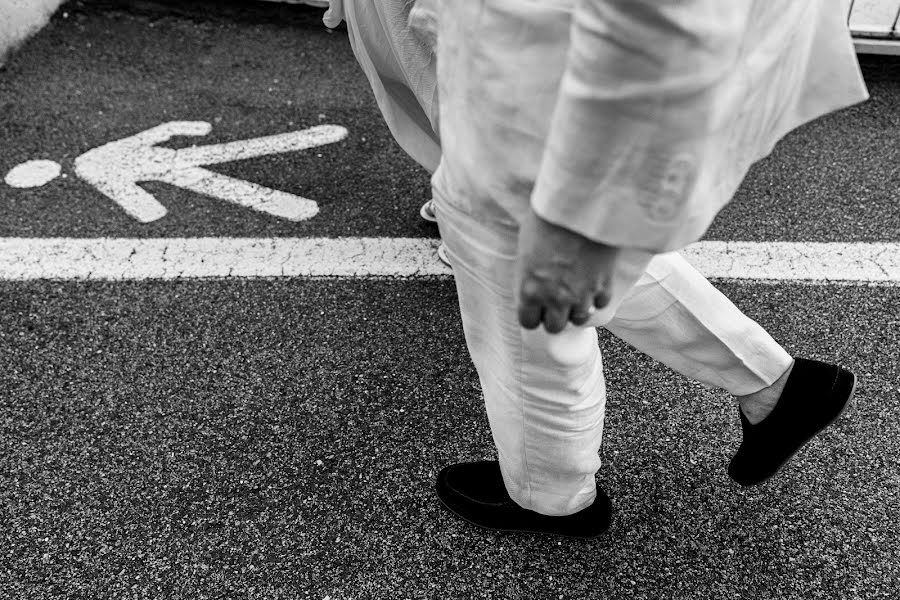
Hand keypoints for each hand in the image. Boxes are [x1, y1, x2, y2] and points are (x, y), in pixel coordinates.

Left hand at [515, 209, 619, 333]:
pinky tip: (594, 282)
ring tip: (577, 293)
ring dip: (577, 309)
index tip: (536, 307)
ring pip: (579, 319)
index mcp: (529, 290)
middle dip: (554, 316)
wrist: (582, 206)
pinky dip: (597, 296)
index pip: (528, 322)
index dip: (532, 314)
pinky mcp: (604, 285)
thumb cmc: (548, 219)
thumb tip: (532, 281)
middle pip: (554, 327)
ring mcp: (582, 295)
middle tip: (556, 301)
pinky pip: (601, 304)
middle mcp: (555, 298)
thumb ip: (529, 273)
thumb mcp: (526, 248)